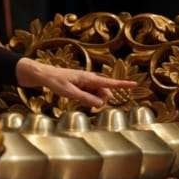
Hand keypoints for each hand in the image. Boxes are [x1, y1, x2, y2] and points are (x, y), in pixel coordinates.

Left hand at [15, 58, 135, 109]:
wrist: (43, 75)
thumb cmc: (55, 81)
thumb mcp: (69, 92)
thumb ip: (85, 98)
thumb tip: (101, 104)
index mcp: (88, 78)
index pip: (109, 83)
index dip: (122, 84)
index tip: (135, 84)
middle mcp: (90, 79)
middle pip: (105, 93)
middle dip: (100, 100)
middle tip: (83, 100)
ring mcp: (86, 83)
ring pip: (97, 95)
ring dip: (92, 100)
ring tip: (75, 96)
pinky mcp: (82, 86)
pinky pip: (91, 95)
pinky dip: (87, 99)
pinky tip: (76, 97)